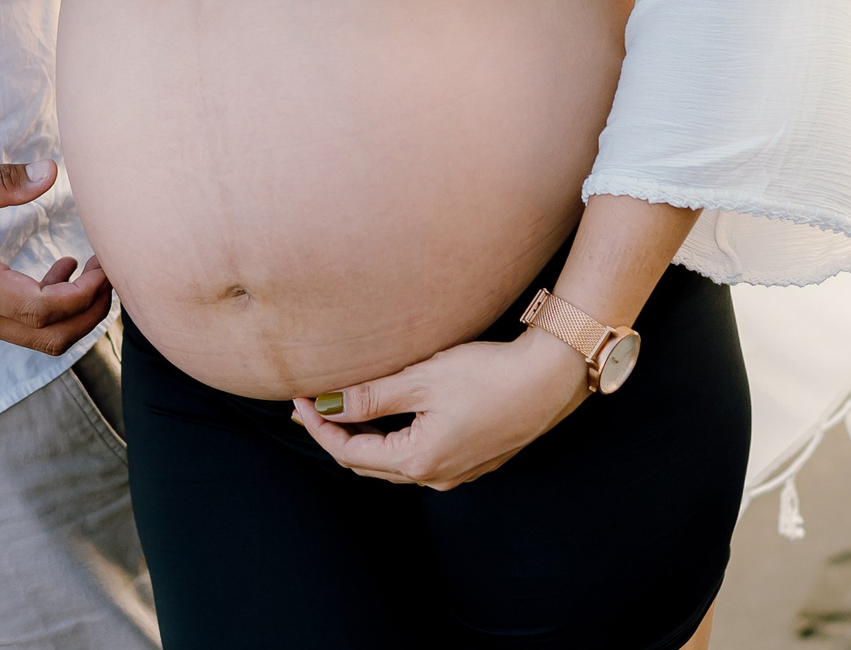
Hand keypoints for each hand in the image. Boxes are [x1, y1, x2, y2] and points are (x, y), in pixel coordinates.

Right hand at [0, 160, 111, 354]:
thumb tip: (52, 173)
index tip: (105, 263)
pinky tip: (48, 273)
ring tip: (83, 267)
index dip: (86, 295)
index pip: (43, 311)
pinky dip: (42, 312)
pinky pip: (12, 332)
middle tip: (109, 273)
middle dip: (90, 313)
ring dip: (67, 312)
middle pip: (49, 340)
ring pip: (32, 341)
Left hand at [292, 326, 588, 489]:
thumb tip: (327, 406)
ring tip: (345, 406)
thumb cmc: (488, 373)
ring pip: (395, 462)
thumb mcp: (422, 379)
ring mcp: (458, 472)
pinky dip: (396, 438)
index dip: (320, 426)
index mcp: (420, 460)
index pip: (350, 453)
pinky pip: (420, 457)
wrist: (550, 378)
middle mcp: (437, 476)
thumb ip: (371, 397)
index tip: (300, 398)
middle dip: (337, 435)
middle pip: (370, 464)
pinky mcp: (474, 460)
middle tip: (313, 404)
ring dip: (366, 438)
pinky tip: (391, 412)